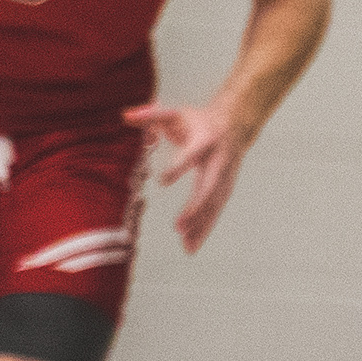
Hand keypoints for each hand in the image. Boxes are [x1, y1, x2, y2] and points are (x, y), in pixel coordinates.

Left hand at [126, 98, 253, 251]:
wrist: (236, 122)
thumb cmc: (199, 120)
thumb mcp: (176, 114)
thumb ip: (151, 115)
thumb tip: (125, 116)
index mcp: (206, 139)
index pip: (192, 154)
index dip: (179, 166)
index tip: (162, 180)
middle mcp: (219, 160)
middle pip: (209, 186)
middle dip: (196, 207)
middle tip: (179, 226)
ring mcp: (225, 176)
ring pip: (215, 203)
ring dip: (201, 224)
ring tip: (186, 245)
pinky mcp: (226, 187)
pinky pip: (216, 210)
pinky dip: (205, 228)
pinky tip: (191, 246)